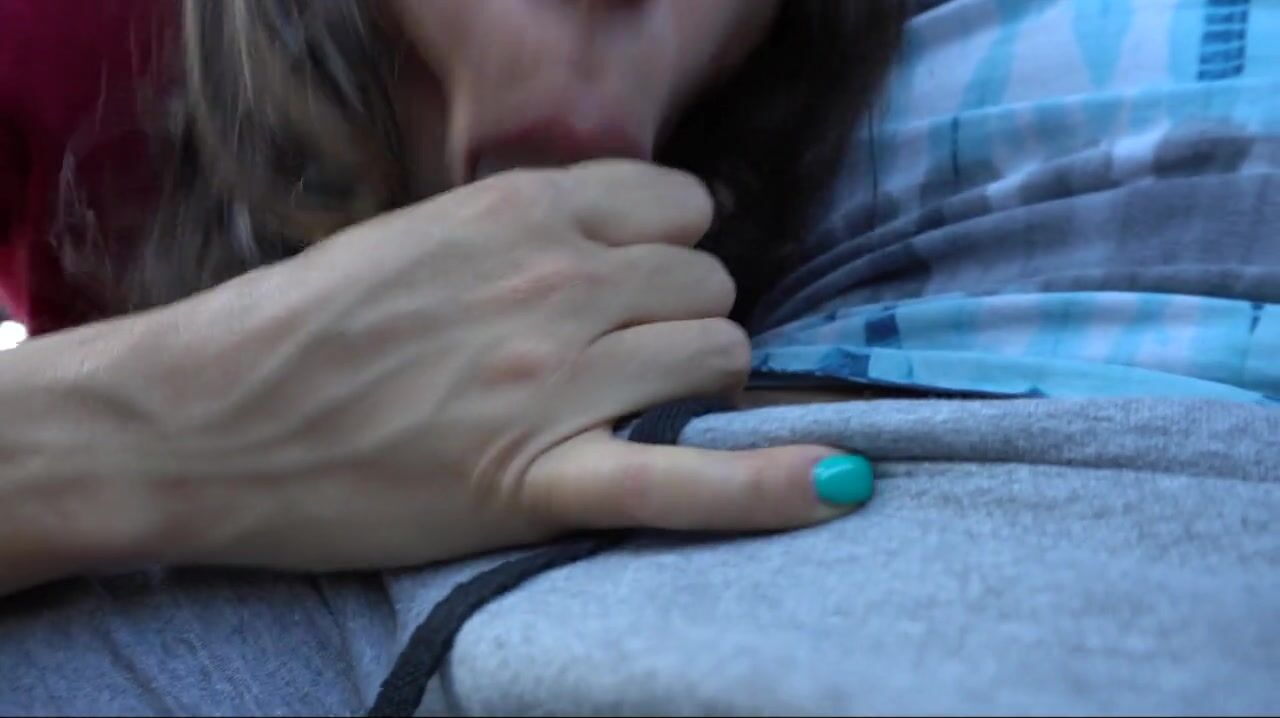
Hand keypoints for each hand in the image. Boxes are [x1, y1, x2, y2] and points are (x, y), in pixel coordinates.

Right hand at [122, 160, 867, 571]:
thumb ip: (525, 235)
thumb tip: (618, 246)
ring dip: (698, 380)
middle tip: (633, 358)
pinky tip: (842, 483)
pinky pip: (687, 484)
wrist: (202, 419)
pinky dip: (769, 486)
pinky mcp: (539, 478)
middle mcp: (557, 283)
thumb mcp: (420, 237)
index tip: (646, 285)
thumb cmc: (298, 327)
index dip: (674, 248)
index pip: (681, 207)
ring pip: (718, 356)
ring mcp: (555, 382)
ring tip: (643, 409)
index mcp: (522, 210)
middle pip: (711, 281)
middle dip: (686, 315)